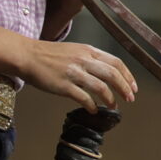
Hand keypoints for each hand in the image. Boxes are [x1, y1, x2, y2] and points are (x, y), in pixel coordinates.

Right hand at [18, 38, 138, 108]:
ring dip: (111, 99)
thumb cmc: (49, 54)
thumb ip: (90, 59)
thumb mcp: (74, 50)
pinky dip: (93, 105)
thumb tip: (106, 72)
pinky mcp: (63, 86)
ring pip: (101, 87)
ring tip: (114, 106)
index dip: (127, 76)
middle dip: (125, 88)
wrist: (27, 56)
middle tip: (130, 99)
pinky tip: (94, 109)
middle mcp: (83, 60)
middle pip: (112, 75)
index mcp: (88, 51)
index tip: (133, 87)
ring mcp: (73, 73)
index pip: (115, 62)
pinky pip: (84, 98)